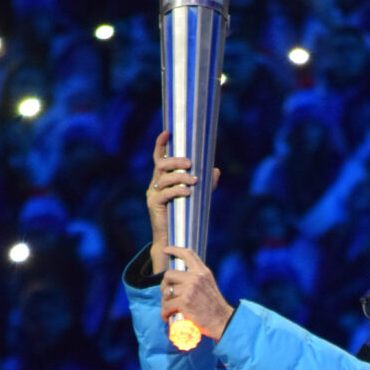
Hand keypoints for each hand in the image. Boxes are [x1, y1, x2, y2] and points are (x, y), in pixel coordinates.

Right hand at [145, 132, 220, 273]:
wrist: (173, 237)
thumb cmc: (184, 215)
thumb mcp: (198, 196)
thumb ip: (206, 184)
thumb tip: (216, 170)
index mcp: (163, 178)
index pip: (159, 158)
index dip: (161, 144)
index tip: (167, 132)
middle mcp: (155, 183)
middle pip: (162, 164)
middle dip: (176, 161)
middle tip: (190, 163)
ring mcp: (153, 193)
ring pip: (164, 178)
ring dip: (180, 176)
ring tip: (195, 180)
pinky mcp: (154, 204)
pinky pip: (165, 193)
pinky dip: (178, 190)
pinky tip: (188, 192)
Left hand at [161, 246, 234, 340]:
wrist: (222, 321)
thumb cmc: (215, 307)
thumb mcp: (209, 286)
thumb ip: (197, 279)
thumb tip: (180, 278)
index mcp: (203, 272)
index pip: (188, 254)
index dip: (174, 250)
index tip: (166, 250)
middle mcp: (196, 278)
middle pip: (169, 275)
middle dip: (164, 285)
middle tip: (167, 295)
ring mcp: (190, 289)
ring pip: (166, 292)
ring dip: (165, 302)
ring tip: (169, 308)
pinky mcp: (184, 301)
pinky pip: (166, 305)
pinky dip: (165, 312)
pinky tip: (167, 316)